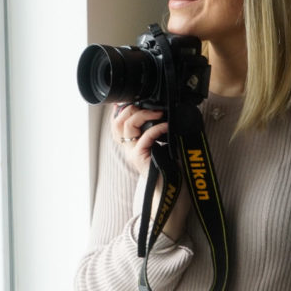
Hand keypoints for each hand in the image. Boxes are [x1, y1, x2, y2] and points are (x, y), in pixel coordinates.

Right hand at [111, 103, 189, 240]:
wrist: (174, 191)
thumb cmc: (172, 168)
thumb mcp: (167, 143)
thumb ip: (163, 130)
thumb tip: (172, 112)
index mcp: (133, 142)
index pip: (118, 123)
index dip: (121, 109)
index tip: (132, 98)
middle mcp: (129, 147)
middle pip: (117, 122)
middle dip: (130, 109)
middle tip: (148, 105)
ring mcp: (133, 153)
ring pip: (125, 127)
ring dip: (141, 115)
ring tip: (157, 113)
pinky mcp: (140, 159)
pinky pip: (144, 139)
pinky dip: (156, 129)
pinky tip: (166, 126)